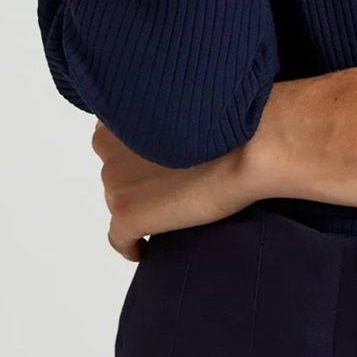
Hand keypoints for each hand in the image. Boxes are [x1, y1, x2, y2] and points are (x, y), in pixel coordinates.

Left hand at [91, 121, 258, 259]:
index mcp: (122, 115)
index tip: (155, 164)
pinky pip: (119, 239)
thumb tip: (166, 139)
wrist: (247, 146)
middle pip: (115, 172)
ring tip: (169, 211)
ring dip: (139, 207)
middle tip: (168, 187)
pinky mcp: (127, 214)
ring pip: (118, 201)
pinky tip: (144, 249)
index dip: (135, 155)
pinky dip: (130, 245)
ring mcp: (116, 182)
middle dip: (136, 180)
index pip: (114, 141)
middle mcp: (109, 147)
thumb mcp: (184, 106)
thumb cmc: (227, 122)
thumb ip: (162, 120)